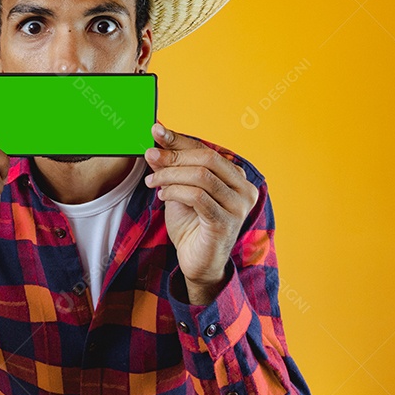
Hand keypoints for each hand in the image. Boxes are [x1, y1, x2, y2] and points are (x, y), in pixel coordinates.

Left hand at [143, 122, 258, 302]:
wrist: (197, 263)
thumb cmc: (191, 226)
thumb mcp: (179, 190)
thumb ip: (172, 168)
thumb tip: (156, 142)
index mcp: (236, 177)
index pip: (206, 149)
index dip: (180, 139)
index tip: (156, 131)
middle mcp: (244, 189)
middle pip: (207, 158)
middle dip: (174, 155)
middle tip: (150, 156)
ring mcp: (238, 207)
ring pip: (201, 176)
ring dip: (170, 175)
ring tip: (152, 181)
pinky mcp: (225, 223)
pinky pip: (197, 197)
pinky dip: (175, 192)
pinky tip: (163, 196)